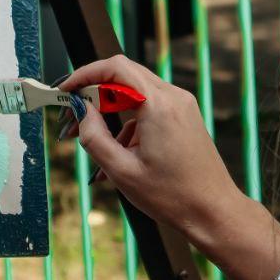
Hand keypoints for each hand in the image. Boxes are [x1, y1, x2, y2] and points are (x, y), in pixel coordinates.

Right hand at [61, 55, 279, 279]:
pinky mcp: (185, 116)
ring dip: (111, 111)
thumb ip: (94, 137)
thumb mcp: (121, 170)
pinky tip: (118, 154)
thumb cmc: (173, 196)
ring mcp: (182, 105)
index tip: (66, 90)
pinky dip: (129, 122)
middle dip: (94, 93)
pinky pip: (149, 107)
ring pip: (135, 93)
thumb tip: (81, 112)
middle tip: (73, 117)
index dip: (84, 74)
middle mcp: (173, 97)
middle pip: (124, 76)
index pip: (115, 68)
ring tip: (92, 142)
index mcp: (158, 106)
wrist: (213, 211)